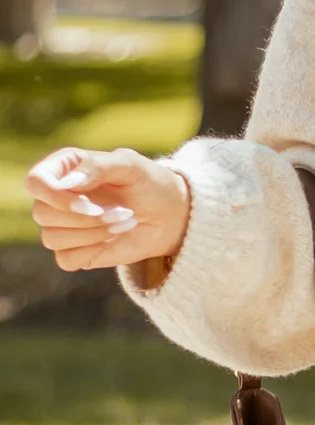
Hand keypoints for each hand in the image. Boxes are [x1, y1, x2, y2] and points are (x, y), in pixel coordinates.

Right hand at [25, 146, 190, 272]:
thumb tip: (67, 184)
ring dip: (93, 233)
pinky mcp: (74, 251)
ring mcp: (62, 226)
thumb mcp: (129, 165)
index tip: (88, 202)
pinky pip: (66, 259)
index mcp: (62, 168)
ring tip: (123, 221)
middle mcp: (56, 197)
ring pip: (52, 238)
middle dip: (84, 217)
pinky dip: (92, 251)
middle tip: (122, 211)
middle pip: (42, 213)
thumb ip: (98, 166)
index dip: (54, 196)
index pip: (35, 182)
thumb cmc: (148, 183)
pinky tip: (113, 239)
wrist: (168, 214)